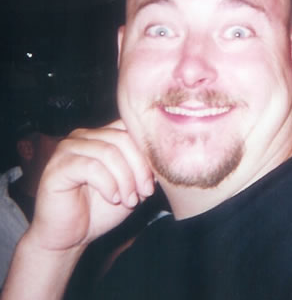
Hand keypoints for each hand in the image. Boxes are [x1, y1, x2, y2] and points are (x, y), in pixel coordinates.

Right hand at [26, 119, 154, 252]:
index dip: (147, 153)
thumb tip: (161, 158)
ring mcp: (68, 149)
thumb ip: (145, 168)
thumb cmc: (100, 210)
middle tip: (145, 191)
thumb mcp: (132, 186)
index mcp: (103, 135)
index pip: (131, 128)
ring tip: (130, 200)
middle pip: (122, 138)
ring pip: (108, 152)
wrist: (70, 237)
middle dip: (140, 167)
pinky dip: (108, 184)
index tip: (155, 180)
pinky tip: (113, 198)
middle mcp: (84, 136)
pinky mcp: (58, 166)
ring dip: (125, 179)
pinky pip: (91, 167)